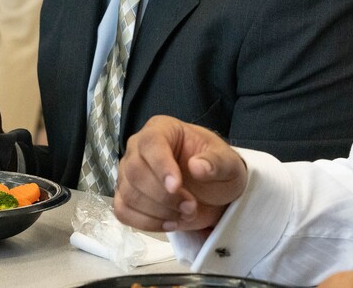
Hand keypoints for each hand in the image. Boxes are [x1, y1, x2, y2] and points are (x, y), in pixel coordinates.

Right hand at [114, 115, 247, 232]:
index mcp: (162, 129)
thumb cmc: (215, 169)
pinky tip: (169, 223)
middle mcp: (138, 147)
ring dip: (158, 211)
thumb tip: (197, 166)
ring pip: (129, 194)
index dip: (161, 165)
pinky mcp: (126, 196)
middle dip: (163, 196)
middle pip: (135, 171)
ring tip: (185, 214)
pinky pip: (123, 211)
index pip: (151, 142)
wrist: (211, 191)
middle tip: (191, 206)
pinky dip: (146, 223)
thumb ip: (217, 162)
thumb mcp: (229, 164)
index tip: (176, 186)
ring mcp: (129, 172)